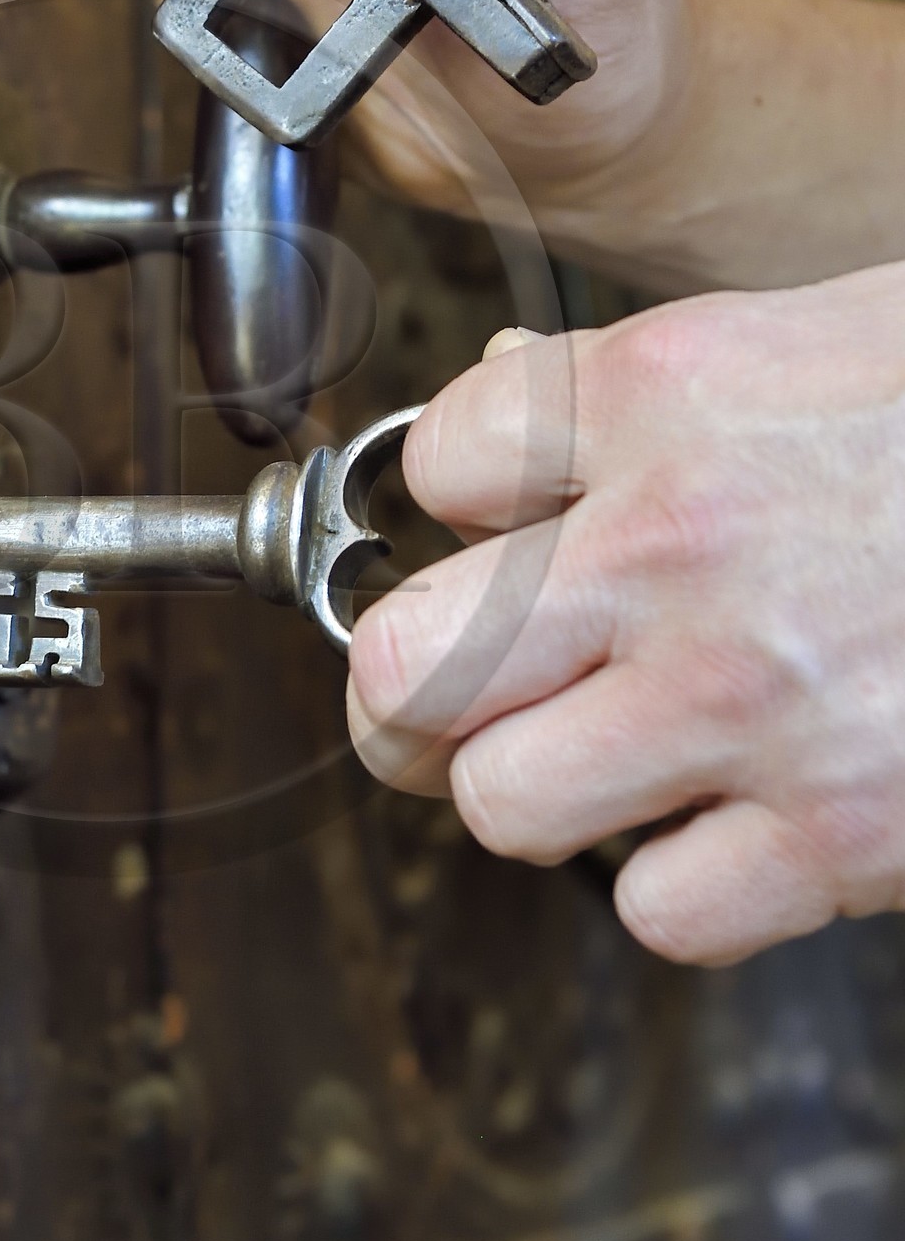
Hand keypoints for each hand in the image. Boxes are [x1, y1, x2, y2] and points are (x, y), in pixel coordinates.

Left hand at [346, 267, 904, 965]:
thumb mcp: (830, 333)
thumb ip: (652, 384)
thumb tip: (511, 414)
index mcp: (669, 392)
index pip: (434, 464)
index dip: (456, 506)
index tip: (498, 532)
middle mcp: (678, 545)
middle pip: (402, 660)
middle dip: (418, 686)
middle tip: (467, 691)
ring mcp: (749, 700)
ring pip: (497, 802)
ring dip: (542, 791)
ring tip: (616, 757)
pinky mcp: (838, 837)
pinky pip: (651, 908)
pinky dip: (681, 882)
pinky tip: (741, 819)